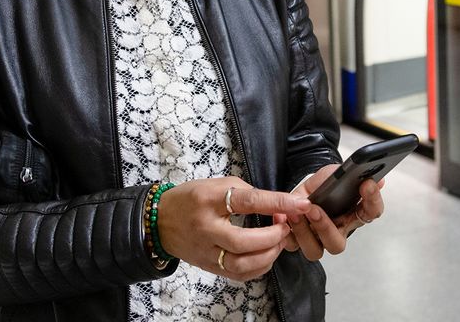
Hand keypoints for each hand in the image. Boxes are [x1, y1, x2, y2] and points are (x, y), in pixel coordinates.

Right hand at [156, 177, 310, 281]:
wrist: (159, 222)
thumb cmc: (191, 199)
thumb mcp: (216, 184)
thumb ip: (246, 193)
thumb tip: (276, 205)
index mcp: (208, 201)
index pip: (246, 201)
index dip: (276, 202)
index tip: (299, 203)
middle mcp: (206, 229)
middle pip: (244, 242)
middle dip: (272, 237)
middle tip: (285, 226)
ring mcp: (206, 252)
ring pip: (241, 265)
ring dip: (268, 255)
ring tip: (278, 241)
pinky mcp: (209, 267)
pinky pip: (238, 274)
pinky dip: (258, 267)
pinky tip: (266, 255)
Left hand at [274, 164, 386, 260]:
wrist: (302, 188)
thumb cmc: (322, 185)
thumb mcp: (335, 174)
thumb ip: (350, 176)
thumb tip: (377, 179)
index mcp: (352, 215)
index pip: (371, 212)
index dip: (372, 200)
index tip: (367, 184)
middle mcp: (336, 231)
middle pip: (337, 244)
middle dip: (325, 228)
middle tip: (315, 209)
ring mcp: (317, 239)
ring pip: (314, 250)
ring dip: (303, 232)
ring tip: (295, 213)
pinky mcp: (297, 241)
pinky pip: (292, 245)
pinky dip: (286, 232)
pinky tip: (283, 217)